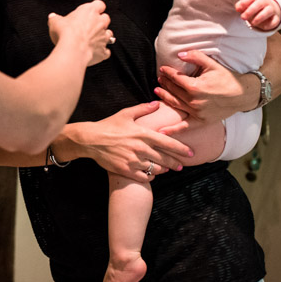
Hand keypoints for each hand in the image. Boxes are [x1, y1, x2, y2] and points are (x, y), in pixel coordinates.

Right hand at [48, 1, 112, 66]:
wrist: (72, 50)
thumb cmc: (65, 33)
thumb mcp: (55, 22)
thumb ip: (55, 18)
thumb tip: (53, 17)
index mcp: (89, 11)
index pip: (99, 4)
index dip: (97, 7)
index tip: (92, 10)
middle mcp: (99, 23)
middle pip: (106, 18)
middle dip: (101, 21)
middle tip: (92, 25)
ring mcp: (103, 37)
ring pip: (109, 33)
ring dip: (103, 35)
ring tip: (95, 38)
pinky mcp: (103, 50)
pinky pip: (106, 51)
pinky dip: (103, 52)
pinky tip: (96, 52)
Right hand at [65, 103, 192, 180]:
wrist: (90, 140)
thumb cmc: (108, 126)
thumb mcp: (125, 114)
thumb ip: (143, 109)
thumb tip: (156, 103)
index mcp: (143, 134)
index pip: (168, 143)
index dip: (182, 150)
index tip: (190, 154)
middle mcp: (140, 148)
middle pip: (165, 159)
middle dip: (175, 163)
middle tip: (180, 166)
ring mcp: (133, 160)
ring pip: (156, 169)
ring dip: (163, 170)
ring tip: (165, 169)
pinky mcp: (126, 170)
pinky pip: (144, 177)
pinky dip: (150, 177)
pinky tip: (150, 174)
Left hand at [155, 49, 255, 123]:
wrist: (242, 94)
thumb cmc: (227, 78)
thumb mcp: (212, 64)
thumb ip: (195, 56)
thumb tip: (179, 54)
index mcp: (195, 87)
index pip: (175, 78)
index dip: (167, 72)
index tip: (162, 69)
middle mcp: (194, 101)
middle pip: (173, 90)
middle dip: (165, 83)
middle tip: (160, 78)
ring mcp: (197, 112)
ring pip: (175, 104)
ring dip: (164, 97)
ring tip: (158, 91)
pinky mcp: (201, 121)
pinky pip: (184, 127)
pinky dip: (173, 130)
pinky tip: (161, 131)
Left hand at [236, 0, 280, 31]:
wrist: (270, 8)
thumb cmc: (254, 7)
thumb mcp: (246, 4)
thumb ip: (240, 5)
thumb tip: (238, 8)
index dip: (244, 2)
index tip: (238, 9)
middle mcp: (265, 2)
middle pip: (258, 4)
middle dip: (250, 11)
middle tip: (243, 18)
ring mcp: (271, 9)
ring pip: (268, 11)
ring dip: (259, 17)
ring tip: (252, 23)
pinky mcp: (276, 17)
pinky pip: (275, 20)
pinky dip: (270, 24)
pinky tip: (264, 27)